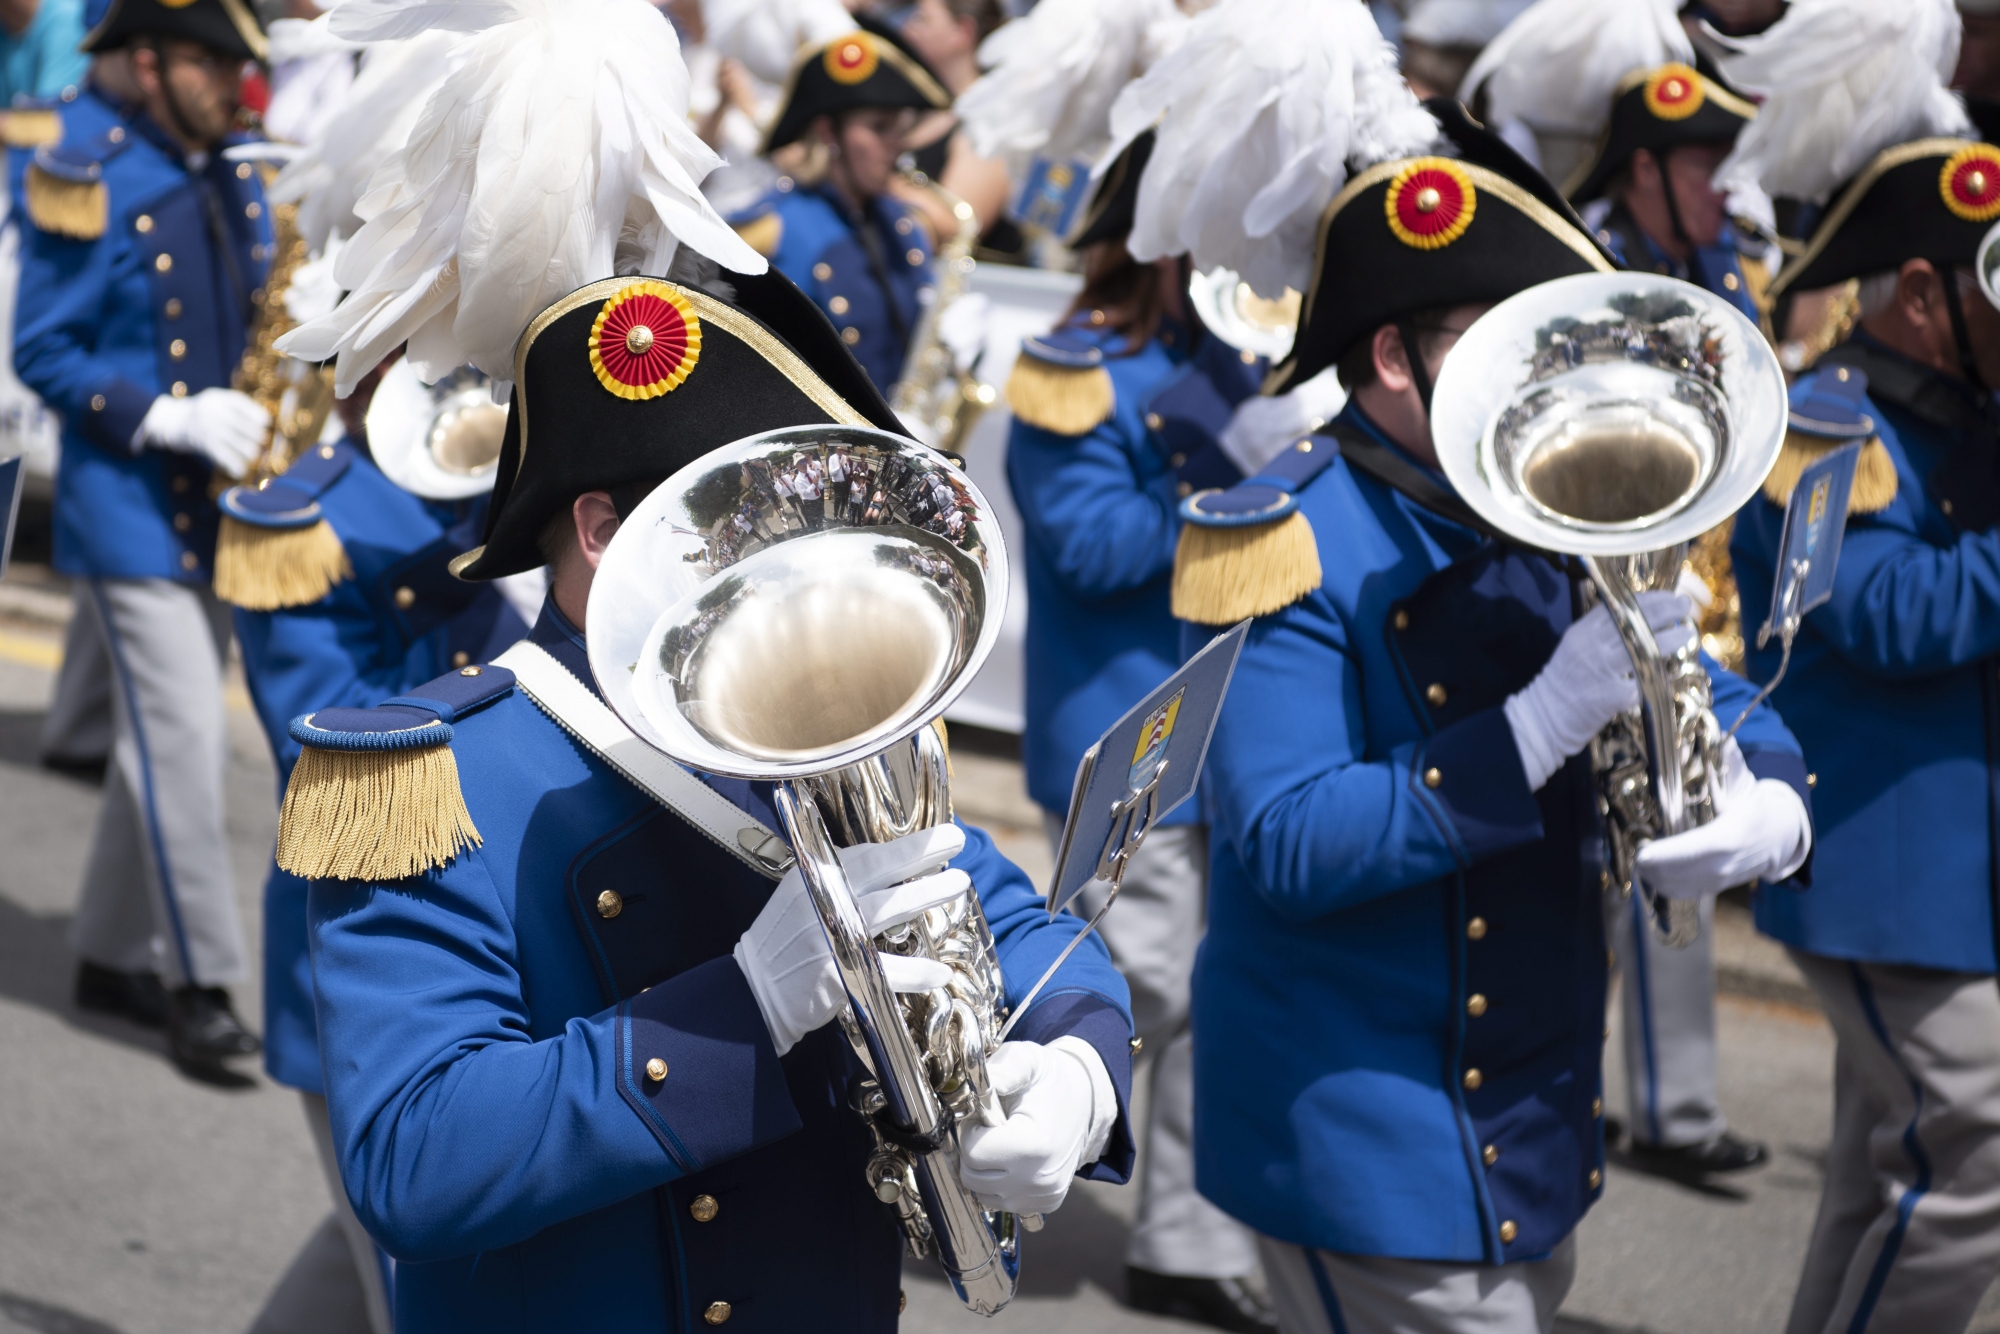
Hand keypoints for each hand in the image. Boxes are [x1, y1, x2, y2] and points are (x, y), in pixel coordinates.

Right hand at [138, 388, 269, 478]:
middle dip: (257, 437)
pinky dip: (234, 465)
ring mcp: (207, 426)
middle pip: (244, 426)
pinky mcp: (202, 442)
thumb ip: (239, 408)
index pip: (244, 405)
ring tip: (254, 456)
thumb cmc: (203, 413)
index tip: (266, 424)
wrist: (170, 420)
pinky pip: (223, 455)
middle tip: (262, 444)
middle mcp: (213, 410)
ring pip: (238, 442)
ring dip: (249, 452)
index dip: (259, 416)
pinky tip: (241, 471)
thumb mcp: (218, 402)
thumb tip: (267, 423)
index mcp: (220, 398)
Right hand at [734, 824, 965, 1055]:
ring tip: (960, 882)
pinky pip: (882, 970)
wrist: (750, 993)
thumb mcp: (802, 899)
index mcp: (812, 877)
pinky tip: (940, 972)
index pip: (865, 855)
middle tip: (958, 841)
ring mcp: (825, 936)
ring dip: (925, 894)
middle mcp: (818, 901)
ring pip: (885, 909)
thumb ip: (839, 882)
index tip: (941, 838)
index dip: (905, 847)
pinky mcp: (832, 975)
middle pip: (878, 871)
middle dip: (920, 853)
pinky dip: (913, 972)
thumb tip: (895, 865)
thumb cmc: (785, 944)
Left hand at [958, 1037, 1115, 1215]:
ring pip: (982, 1193)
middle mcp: (1040, 1180)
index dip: (971, 1130)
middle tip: (992, 1128)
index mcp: (1033, 1146)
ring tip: (1003, 1143)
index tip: (987, 1115)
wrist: (1084, 1100)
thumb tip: (973, 1088)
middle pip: (972, 1177)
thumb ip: (1001, 1071)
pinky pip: (1001, 1202)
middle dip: (974, 1150)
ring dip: (983, 1169)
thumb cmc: (1049, 1080)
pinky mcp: (1046, 1204)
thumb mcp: (1026, 1062)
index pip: (972, 1153)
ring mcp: (1044, 1196)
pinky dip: (998, 1183)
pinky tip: (1013, 1160)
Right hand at [1502, 593, 1694, 790]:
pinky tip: (1673, 675)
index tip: (1669, 597)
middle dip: (1666, 612)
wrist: (1544, 719)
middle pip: (1635, 622)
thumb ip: (1601, 632)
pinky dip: (1660, 679)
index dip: (1650, 599)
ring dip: (1670, 641)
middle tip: (1685, 607)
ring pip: (1644, 649)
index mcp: (1582, 632)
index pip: (1620, 606)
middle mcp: (1591, 647)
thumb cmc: (1564, 683)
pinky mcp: (1611, 697)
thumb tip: (1640, 619)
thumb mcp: (1575, 647)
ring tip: (1687, 635)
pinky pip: (1644, 685)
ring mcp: (1601, 672)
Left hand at [1634, 738, 1810, 898]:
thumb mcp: (1742, 781)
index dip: (1671, 854)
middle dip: (1654, 866)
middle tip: (1634, 851)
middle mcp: (1728, 863)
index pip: (1701, 849)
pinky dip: (1662, 884)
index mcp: (1735, 834)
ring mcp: (1721, 880)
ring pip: (1681, 886)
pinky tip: (1649, 870)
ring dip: (1654, 875)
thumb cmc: (1750, 803)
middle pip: (1685, 872)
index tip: (1643, 852)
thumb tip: (1719, 734)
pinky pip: (1683, 892)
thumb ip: (1728, 759)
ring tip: (1639, 857)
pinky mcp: (1713, 888)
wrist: (1777, 836)